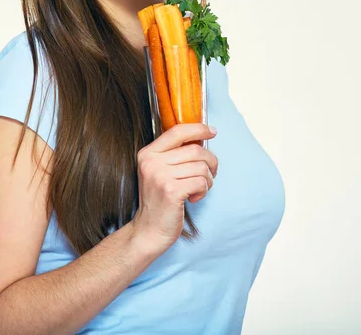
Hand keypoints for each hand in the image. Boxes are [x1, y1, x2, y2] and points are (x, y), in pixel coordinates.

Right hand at [130, 123, 218, 255]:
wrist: (148, 230)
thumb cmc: (159, 200)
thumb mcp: (159, 171)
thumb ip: (174, 155)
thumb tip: (201, 139)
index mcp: (148, 153)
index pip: (177, 131)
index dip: (198, 129)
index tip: (212, 131)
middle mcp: (151, 162)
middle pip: (195, 150)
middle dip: (210, 162)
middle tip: (210, 174)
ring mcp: (160, 176)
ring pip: (201, 167)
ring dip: (207, 180)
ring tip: (198, 189)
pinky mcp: (171, 191)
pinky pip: (201, 182)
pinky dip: (203, 191)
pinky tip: (194, 198)